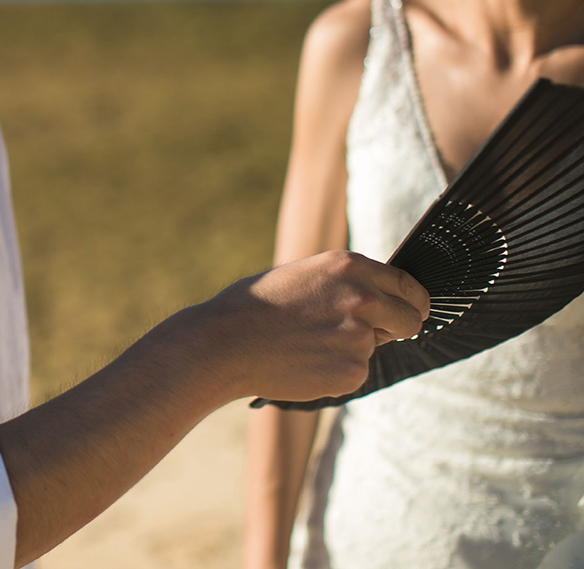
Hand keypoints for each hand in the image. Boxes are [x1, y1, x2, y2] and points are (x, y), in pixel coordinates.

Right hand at [213, 251, 429, 402]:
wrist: (227, 343)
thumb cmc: (256, 306)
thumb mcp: (304, 274)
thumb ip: (344, 284)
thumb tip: (377, 300)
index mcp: (350, 266)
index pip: (407, 284)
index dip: (412, 301)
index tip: (412, 310)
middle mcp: (363, 298)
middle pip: (410, 319)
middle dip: (399, 328)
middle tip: (375, 335)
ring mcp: (360, 337)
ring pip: (373, 348)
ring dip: (350, 350)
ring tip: (306, 345)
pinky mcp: (352, 371)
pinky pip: (355, 372)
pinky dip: (335, 372)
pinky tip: (304, 362)